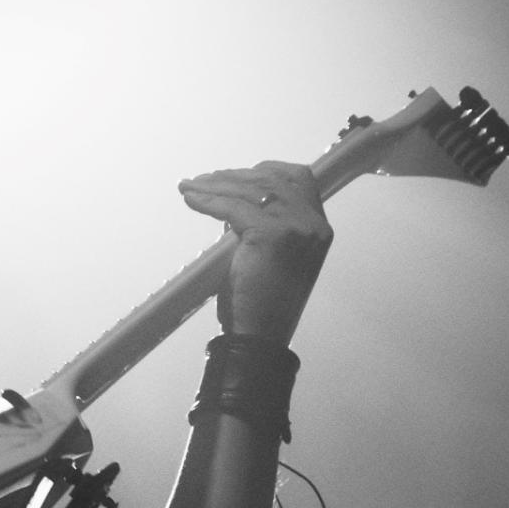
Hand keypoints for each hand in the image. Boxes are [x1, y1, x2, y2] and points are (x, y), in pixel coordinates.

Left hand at [179, 162, 332, 341]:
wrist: (259, 336)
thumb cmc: (262, 303)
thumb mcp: (277, 255)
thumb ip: (271, 226)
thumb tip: (238, 200)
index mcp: (319, 227)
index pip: (300, 179)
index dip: (267, 171)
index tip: (237, 174)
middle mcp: (313, 223)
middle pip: (271, 180)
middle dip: (234, 176)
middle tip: (203, 179)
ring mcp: (295, 227)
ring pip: (250, 190)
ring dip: (215, 185)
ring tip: (189, 187)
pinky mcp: (270, 234)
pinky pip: (232, 207)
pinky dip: (208, 201)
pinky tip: (191, 200)